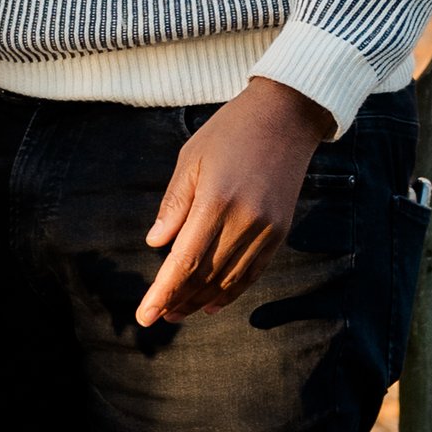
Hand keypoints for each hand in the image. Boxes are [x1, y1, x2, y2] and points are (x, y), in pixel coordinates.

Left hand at [138, 78, 335, 325]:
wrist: (287, 116)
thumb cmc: (230, 131)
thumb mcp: (191, 158)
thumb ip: (174, 205)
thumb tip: (156, 245)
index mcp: (216, 201)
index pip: (184, 261)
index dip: (162, 292)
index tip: (144, 316)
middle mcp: (245, 221)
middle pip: (205, 276)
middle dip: (178, 300)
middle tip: (157, 316)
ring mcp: (267, 229)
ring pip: (229, 280)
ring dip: (201, 300)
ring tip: (177, 312)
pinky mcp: (281, 231)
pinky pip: (252, 272)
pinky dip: (230, 291)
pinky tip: (211, 302)